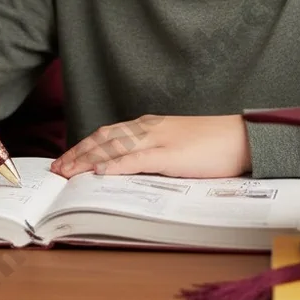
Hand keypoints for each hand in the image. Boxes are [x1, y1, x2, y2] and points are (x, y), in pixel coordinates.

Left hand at [51, 114, 251, 178]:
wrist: (242, 136)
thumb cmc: (213, 145)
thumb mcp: (176, 146)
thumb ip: (153, 155)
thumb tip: (130, 171)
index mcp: (148, 127)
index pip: (107, 134)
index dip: (84, 146)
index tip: (66, 159)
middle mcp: (147, 129)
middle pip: (103, 139)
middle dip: (77, 153)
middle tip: (56, 169)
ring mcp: (158, 140)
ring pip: (114, 147)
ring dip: (88, 160)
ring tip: (68, 172)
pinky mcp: (171, 154)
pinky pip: (137, 159)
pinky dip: (116, 165)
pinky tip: (101, 172)